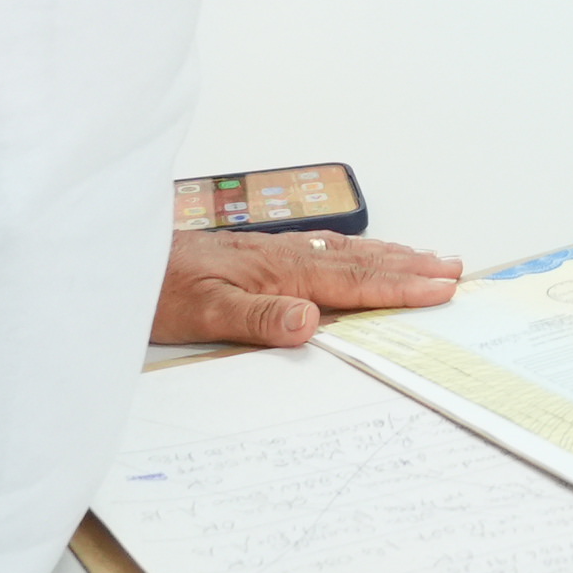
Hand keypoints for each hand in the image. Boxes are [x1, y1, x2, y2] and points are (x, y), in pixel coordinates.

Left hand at [152, 225, 464, 347]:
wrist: (117, 260)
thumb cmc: (155, 291)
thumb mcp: (201, 313)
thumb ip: (256, 318)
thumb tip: (309, 321)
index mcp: (277, 272)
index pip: (351, 282)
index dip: (401, 286)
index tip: (443, 287)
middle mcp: (281, 257)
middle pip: (358, 261)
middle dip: (410, 265)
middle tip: (455, 269)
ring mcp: (271, 253)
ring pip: (344, 252)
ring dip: (390, 255)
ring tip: (429, 256)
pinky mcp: (257, 254)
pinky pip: (323, 251)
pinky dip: (356, 253)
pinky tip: (360, 254)